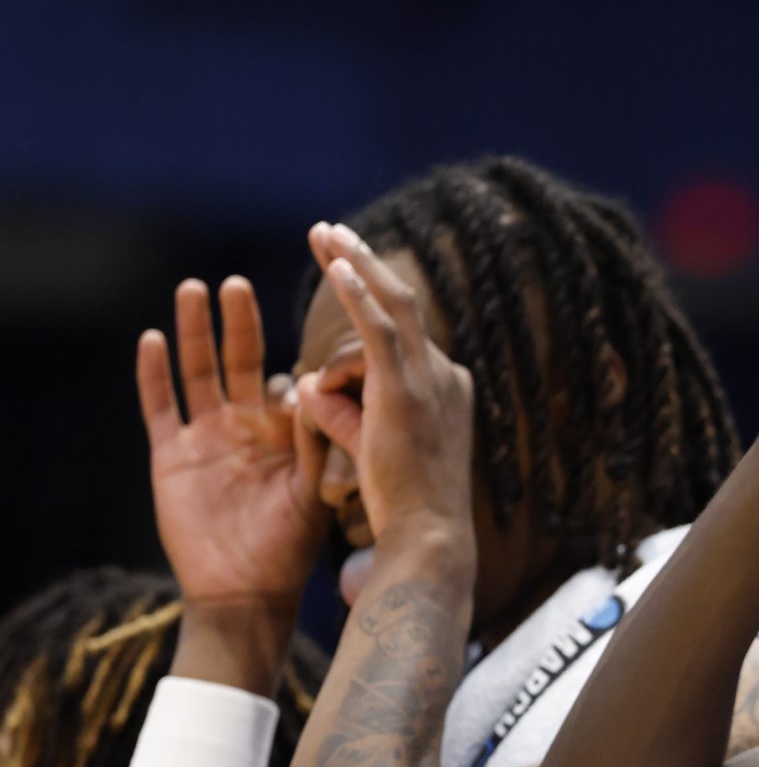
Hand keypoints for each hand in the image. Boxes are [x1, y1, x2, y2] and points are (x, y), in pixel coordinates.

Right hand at [136, 277, 329, 612]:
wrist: (247, 594)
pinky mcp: (170, 457)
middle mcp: (244, 429)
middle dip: (238, 324)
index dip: (291, 351)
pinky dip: (154, 374)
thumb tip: (323, 389)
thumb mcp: (314, 490)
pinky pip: (159, 408)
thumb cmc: (290, 549)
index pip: (287, 381)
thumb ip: (319, 442)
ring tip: (195, 288)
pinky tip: (154, 338)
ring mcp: (205, 440)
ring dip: (194, 333)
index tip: (286, 337)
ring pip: (197, 374)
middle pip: (238, 363)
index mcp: (285, 436)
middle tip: (239, 284)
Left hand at [298, 222, 474, 545]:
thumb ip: (340, 414)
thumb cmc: (403, 505)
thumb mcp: (368, 449)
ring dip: (357, 263)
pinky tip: (337, 265)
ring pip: (394, 304)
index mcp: (444, 389)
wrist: (430, 535)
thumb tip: (304, 387)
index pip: (403, 335)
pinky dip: (359, 294)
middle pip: (403, 303)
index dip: (370, 299)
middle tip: (331, 231)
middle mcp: (445, 375)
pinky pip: (381, 329)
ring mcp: (431, 380)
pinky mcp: (407, 390)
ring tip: (323, 233)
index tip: (343, 270)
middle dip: (365, 262)